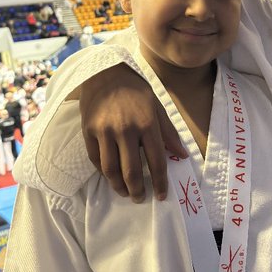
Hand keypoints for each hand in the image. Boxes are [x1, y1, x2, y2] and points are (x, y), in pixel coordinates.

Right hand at [78, 64, 186, 201]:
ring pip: (110, 170)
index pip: (156, 161)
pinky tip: (110, 176)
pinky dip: (103, 172)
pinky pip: (96, 159)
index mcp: (147, 124)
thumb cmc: (135, 90)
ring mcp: (105, 132)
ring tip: (125, 193)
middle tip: (141, 199)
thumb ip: (168, 133)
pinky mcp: (89, 131)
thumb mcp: (157, 107)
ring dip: (118, 186)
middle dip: (137, 190)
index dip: (160, 182)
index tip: (162, 195)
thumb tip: (182, 155)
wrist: (105, 73)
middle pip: (131, 171)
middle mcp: (125, 130)